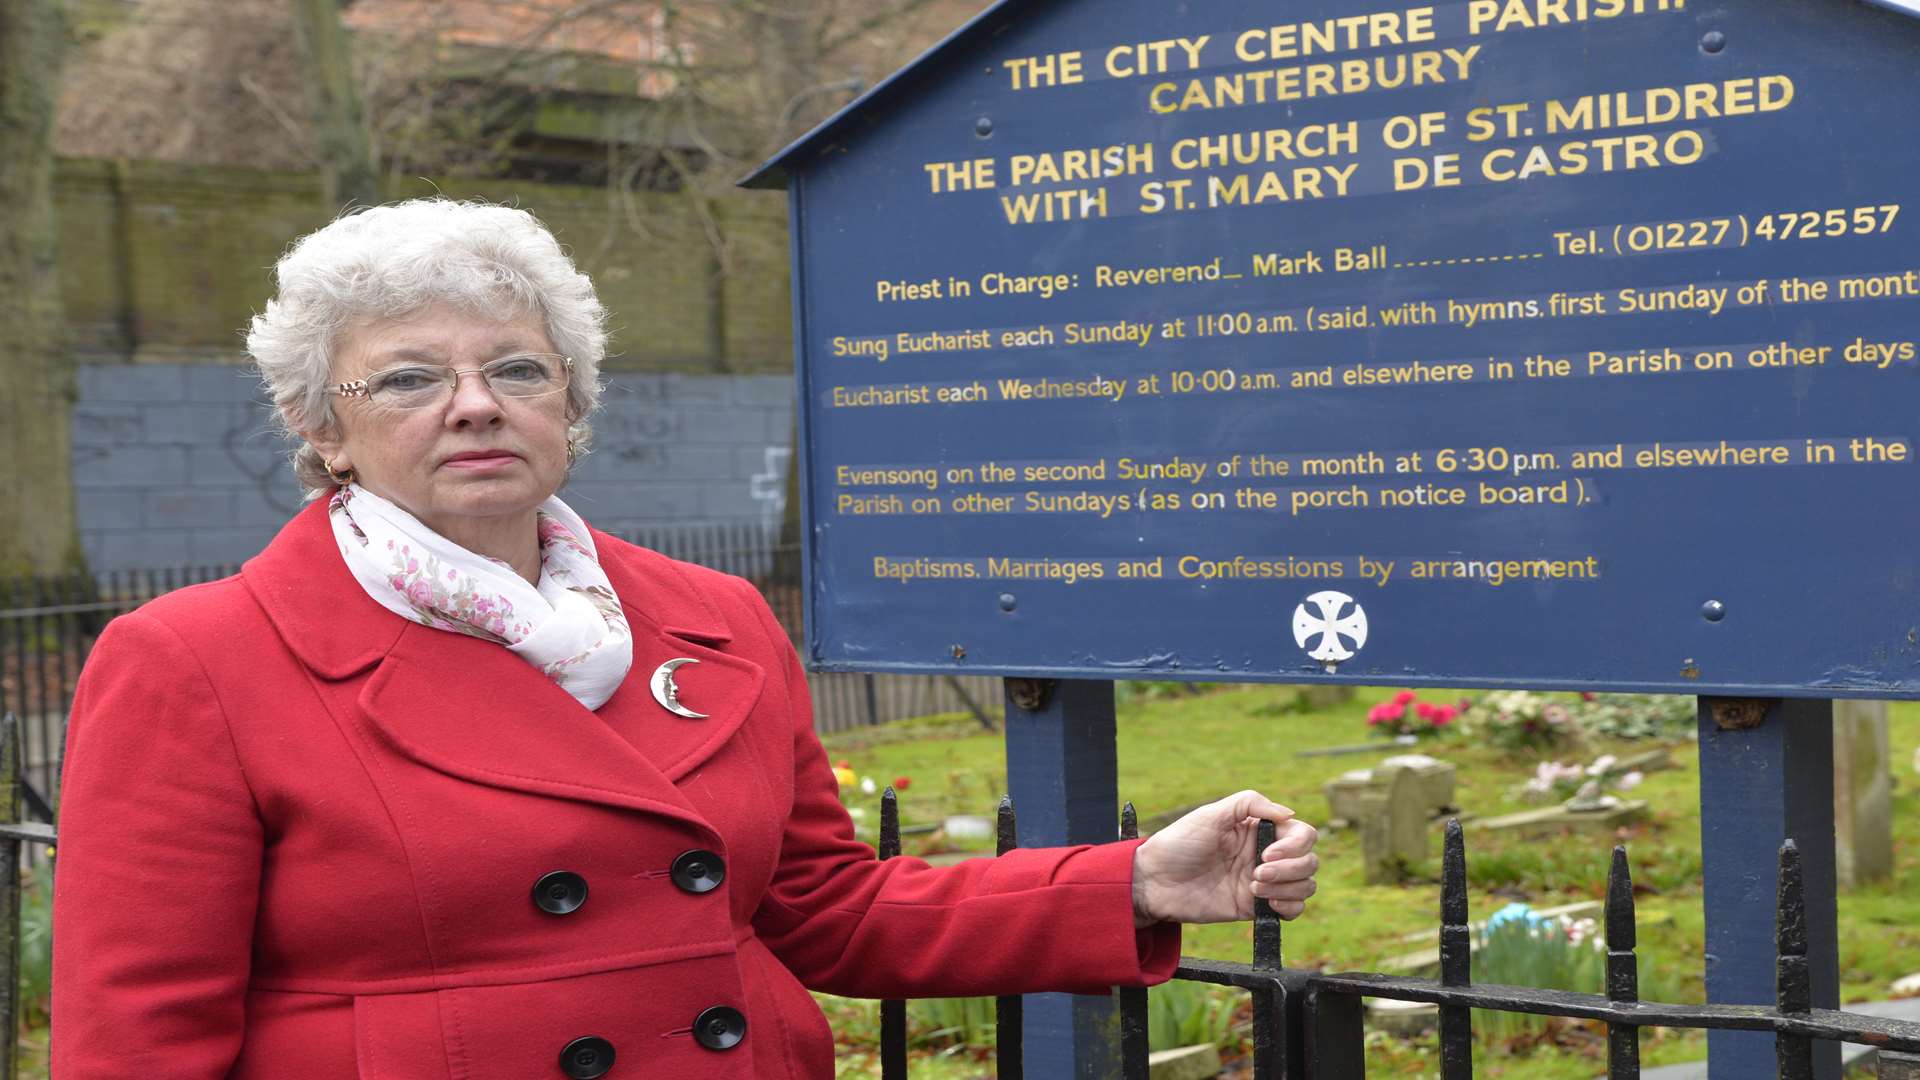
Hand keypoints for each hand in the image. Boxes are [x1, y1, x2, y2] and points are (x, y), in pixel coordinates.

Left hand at [1130, 790, 1317, 926]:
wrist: (1156, 882)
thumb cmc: (1179, 843)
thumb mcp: (1211, 814)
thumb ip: (1250, 804)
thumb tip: (1289, 812)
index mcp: (1259, 829)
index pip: (1302, 834)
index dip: (1295, 845)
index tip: (1269, 854)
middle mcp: (1266, 854)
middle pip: (1309, 861)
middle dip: (1290, 869)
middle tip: (1256, 873)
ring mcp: (1263, 881)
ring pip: (1305, 885)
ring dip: (1288, 888)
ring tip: (1254, 888)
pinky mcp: (1256, 907)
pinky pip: (1293, 909)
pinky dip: (1290, 907)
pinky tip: (1268, 903)